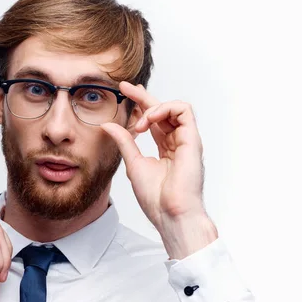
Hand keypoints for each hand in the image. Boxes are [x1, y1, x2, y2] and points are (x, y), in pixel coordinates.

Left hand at [101, 81, 216, 258]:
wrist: (170, 214)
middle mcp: (177, 142)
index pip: (153, 119)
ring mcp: (187, 140)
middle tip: (125, 87)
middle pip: (163, 110)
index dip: (139, 104)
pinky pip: (184, 110)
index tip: (123, 93)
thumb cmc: (156, 197)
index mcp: (165, 148)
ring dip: (153, 108)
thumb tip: (108, 125)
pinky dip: (165, 109)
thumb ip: (125, 141)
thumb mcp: (133, 163)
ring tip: (140, 123)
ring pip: (175, 107)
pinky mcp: (193, 139)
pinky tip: (150, 120)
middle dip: (143, 96)